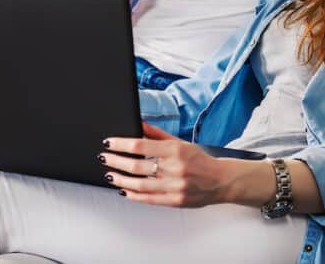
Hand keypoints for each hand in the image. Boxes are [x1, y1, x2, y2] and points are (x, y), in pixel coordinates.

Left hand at [99, 122, 233, 206]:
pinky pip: (149, 199)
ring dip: (121, 179)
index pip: (141, 145)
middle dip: (116, 161)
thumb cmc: (199, 160)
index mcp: (175, 150)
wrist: (221, 180)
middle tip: (104, 158)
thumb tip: (138, 123)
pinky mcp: (176, 201)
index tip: (109, 143)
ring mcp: (175, 186)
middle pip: (137, 166)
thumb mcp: (180, 142)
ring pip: (140, 185)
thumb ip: (157, 134)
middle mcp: (175, 168)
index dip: (121, 144)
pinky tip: (124, 190)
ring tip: (110, 175)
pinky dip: (134, 195)